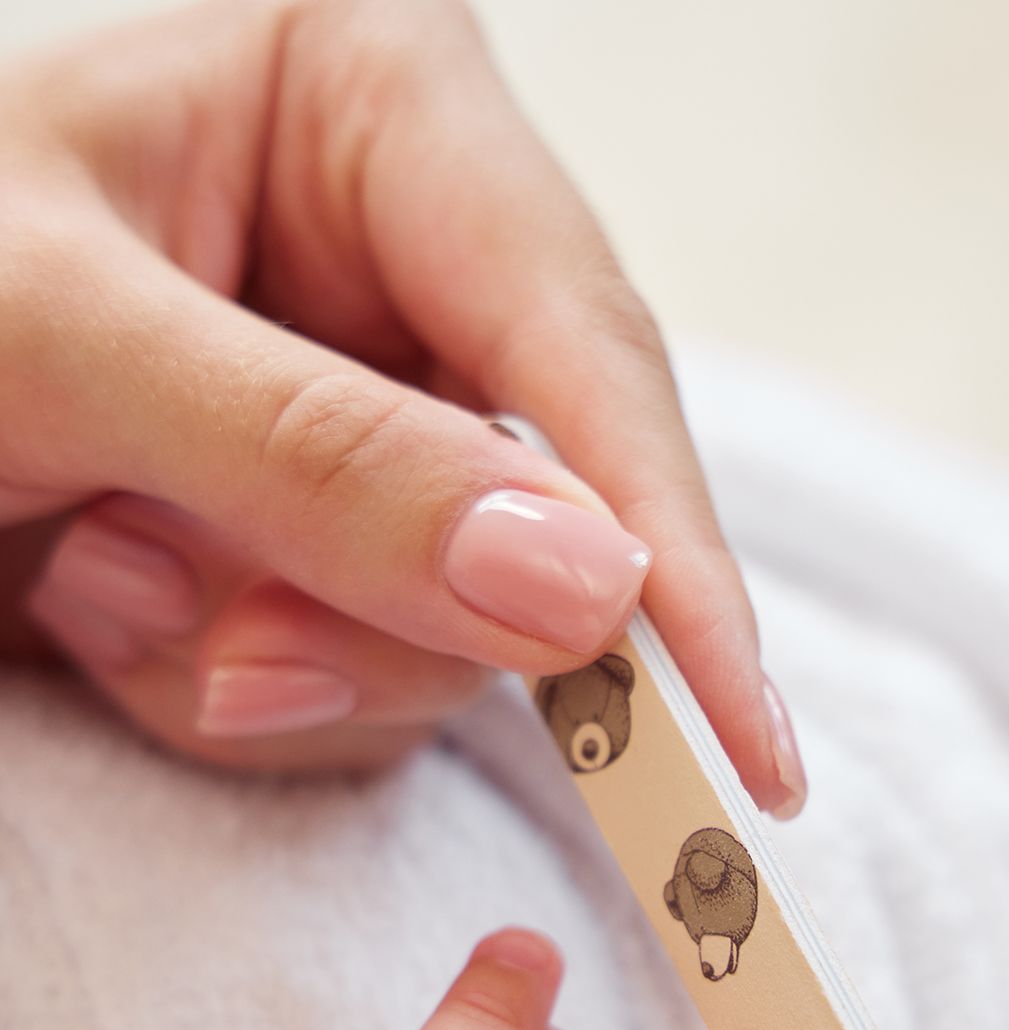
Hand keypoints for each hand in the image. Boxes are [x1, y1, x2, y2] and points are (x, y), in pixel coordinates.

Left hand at [0, 0, 805, 812]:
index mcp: (372, 107)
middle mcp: (408, 267)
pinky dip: (230, 691)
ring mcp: (380, 421)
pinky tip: (104, 608)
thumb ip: (317, 458)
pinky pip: (361, 677)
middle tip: (205, 655)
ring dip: (271, 659)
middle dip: (379, 625)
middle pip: (544, 514)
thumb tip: (588, 591)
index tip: (747, 750)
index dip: (674, 560)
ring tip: (98, 588)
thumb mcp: (52, 335)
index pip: (582, 344)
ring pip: (457, 628)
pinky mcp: (328, 544)